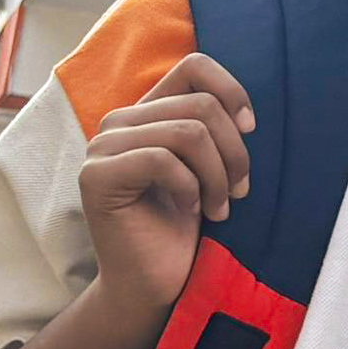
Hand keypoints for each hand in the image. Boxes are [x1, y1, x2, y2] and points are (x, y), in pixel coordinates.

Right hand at [77, 54, 254, 317]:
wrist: (155, 282)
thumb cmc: (185, 226)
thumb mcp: (210, 168)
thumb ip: (214, 130)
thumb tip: (245, 112)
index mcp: (149, 112)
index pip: (195, 66)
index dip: (232, 91)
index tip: (251, 130)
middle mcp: (120, 121)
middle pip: (202, 106)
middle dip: (235, 152)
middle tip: (239, 191)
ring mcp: (102, 147)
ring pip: (188, 132)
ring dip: (218, 175)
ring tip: (220, 207)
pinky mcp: (96, 176)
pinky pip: (163, 161)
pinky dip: (190, 188)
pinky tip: (190, 210)